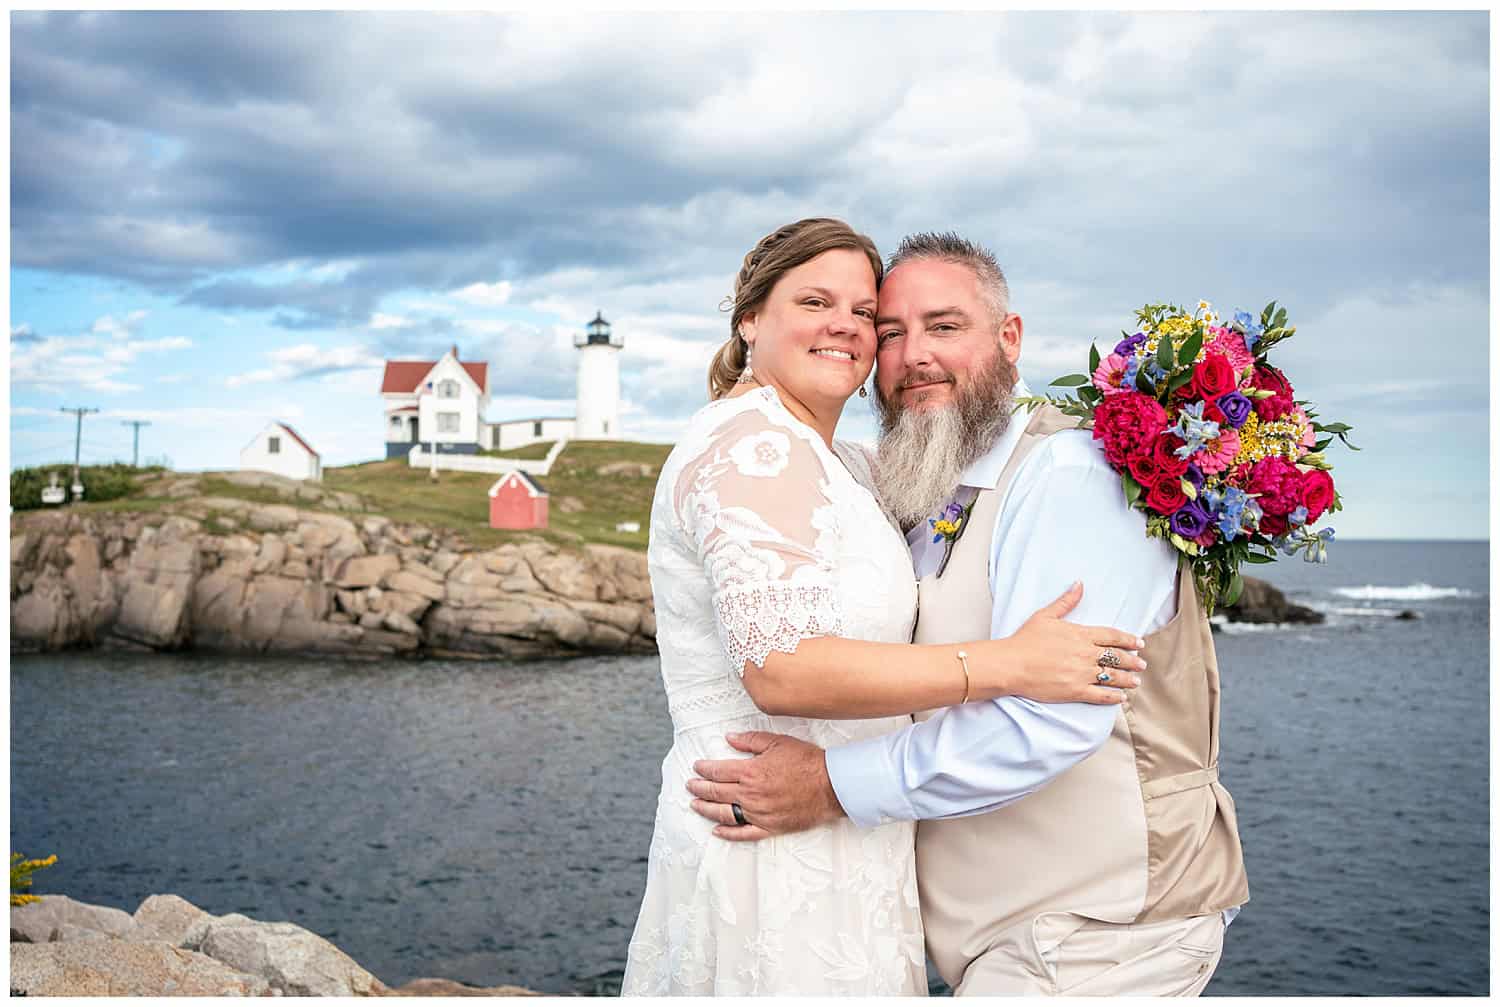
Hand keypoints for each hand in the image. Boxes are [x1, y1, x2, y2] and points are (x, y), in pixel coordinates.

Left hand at [686, 731, 843, 841]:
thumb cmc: (807, 762)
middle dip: (700, 788)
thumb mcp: (778, 742)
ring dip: (707, 809)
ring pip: (725, 814)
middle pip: (717, 792)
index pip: (719, 771)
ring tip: (696, 805)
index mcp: (751, 772)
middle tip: (690, 785)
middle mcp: (751, 795)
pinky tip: (717, 831)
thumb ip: (750, 741)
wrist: (831, 786)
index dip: (704, 769)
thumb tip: (730, 738)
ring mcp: (759, 813)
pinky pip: (744, 833)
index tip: (697, 767)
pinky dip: (729, 833)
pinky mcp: (770, 827)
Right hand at [976, 581, 1147, 704]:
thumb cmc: (1025, 640)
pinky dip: (1114, 696)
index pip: (1112, 636)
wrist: (1011, 664)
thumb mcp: (1046, 615)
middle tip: (1142, 664)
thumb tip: (1079, 585)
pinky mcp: (1075, 691)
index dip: (1128, 640)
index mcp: (1080, 635)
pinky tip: (1121, 697)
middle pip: (1117, 657)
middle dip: (1132, 661)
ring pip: (1113, 677)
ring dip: (1128, 679)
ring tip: (1136, 681)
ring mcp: (1081, 674)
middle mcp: (1085, 654)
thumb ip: (1066, 601)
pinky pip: (1101, 695)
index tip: (1139, 643)